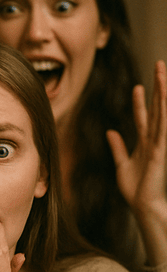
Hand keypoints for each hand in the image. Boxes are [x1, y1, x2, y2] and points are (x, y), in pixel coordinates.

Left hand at [107, 60, 166, 223]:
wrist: (143, 205)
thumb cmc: (136, 189)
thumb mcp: (121, 164)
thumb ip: (117, 147)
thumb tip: (110, 132)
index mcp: (144, 142)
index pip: (143, 116)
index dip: (140, 101)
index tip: (137, 86)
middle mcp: (154, 139)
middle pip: (157, 108)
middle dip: (158, 87)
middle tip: (159, 66)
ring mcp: (160, 143)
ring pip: (163, 112)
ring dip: (163, 93)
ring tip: (163, 74)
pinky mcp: (161, 151)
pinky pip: (164, 128)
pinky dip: (164, 113)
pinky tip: (165, 100)